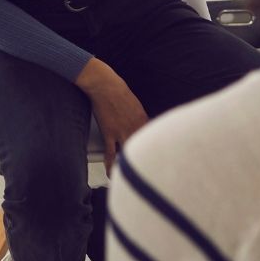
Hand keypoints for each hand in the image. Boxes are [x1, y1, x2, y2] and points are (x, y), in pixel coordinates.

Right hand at [75, 58, 148, 173]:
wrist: (104, 85)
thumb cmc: (118, 90)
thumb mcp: (135, 104)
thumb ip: (139, 118)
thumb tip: (141, 126)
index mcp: (143, 119)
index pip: (152, 138)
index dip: (153, 149)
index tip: (155, 157)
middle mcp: (135, 127)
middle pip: (143, 148)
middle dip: (144, 160)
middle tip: (146, 171)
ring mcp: (122, 132)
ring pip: (128, 153)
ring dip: (128, 165)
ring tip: (129, 175)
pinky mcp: (109, 134)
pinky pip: (110, 153)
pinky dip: (110, 165)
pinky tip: (111, 173)